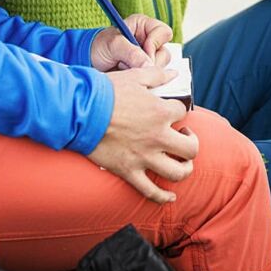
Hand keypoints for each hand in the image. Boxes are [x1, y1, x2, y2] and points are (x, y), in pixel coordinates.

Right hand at [86, 65, 198, 203]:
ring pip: (178, 172)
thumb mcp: (135, 76)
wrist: (78, 111)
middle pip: (191, 148)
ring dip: (185, 168)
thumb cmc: (105, 91)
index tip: (171, 111)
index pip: (183, 111)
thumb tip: (174, 73)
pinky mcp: (128, 171)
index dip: (179, 110)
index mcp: (160, 112)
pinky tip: (171, 197)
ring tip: (181, 162)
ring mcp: (144, 157)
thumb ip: (158, 75)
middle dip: (192, 142)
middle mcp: (157, 137)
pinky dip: (163, 197)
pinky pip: (151, 191)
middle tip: (182, 136)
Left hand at [90, 14, 173, 70]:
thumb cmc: (98, 46)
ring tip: (124, 68)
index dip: (155, 43)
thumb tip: (149, 66)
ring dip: (142, 71)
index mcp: (144, 26)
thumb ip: (132, 53)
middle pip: (164, 53)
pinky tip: (127, 75)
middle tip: (129, 63)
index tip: (143, 51)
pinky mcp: (144, 71)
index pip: (164, 32)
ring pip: (160, 68)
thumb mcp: (113, 45)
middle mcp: (149, 41)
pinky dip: (140, 79)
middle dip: (147, 62)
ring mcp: (147, 57)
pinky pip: (152, 78)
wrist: (88, 61)